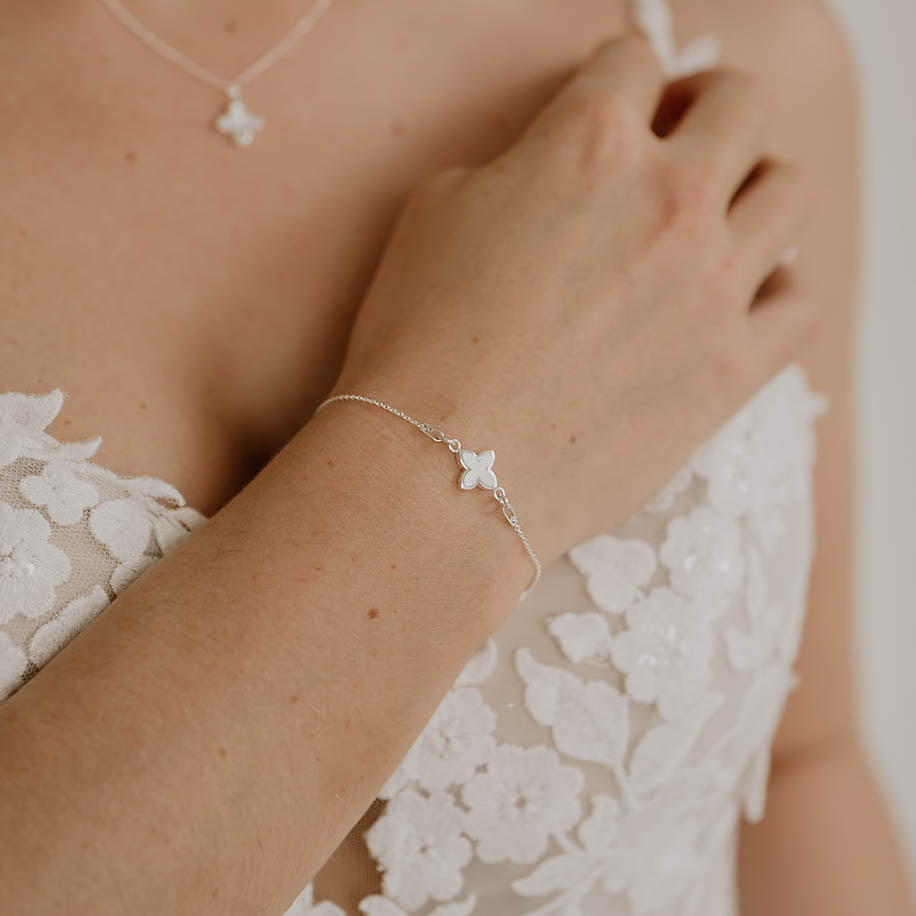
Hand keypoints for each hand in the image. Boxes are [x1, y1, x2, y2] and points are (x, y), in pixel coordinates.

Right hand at [329, 34, 816, 569]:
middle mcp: (668, 200)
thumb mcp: (438, 214)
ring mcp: (711, 286)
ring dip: (754, 189)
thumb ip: (516, 169)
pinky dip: (775, 287)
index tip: (613, 108)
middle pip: (741, 104)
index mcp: (587, 145)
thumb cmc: (418, 343)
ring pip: (789, 192)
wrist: (442, 468)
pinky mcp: (731, 369)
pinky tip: (735, 299)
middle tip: (679, 142)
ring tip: (714, 222)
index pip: (631, 62)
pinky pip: (798, 302)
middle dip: (708, 108)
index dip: (617, 80)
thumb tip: (551, 178)